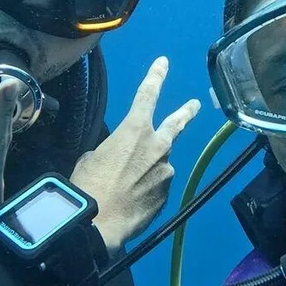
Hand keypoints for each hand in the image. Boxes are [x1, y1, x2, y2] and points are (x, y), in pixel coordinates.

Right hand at [70, 56, 200, 258]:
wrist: (99, 222)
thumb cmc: (89, 184)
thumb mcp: (93, 157)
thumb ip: (112, 149)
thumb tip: (120, 156)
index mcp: (135, 130)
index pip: (147, 94)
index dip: (156, 76)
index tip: (164, 63)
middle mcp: (158, 146)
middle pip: (176, 124)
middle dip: (186, 112)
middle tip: (195, 104)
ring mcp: (166, 171)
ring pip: (159, 165)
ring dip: (148, 171)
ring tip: (127, 187)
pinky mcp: (168, 194)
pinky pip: (157, 187)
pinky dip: (146, 191)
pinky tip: (131, 202)